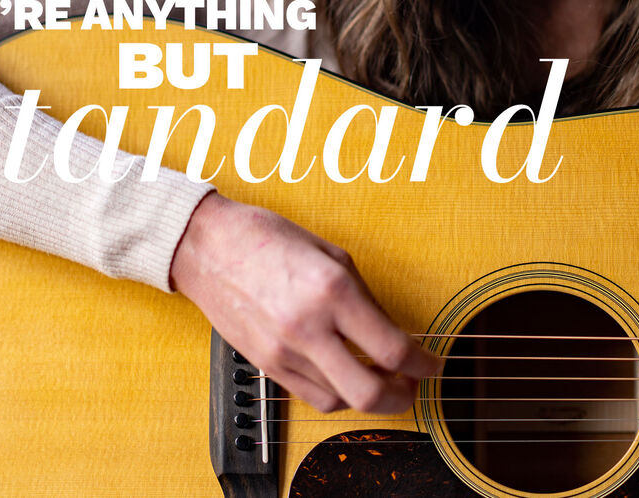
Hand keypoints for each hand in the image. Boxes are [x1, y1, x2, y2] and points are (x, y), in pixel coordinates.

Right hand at [170, 192, 440, 412]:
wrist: (206, 246)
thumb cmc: (266, 239)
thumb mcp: (331, 253)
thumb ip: (363, 297)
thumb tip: (391, 332)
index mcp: (331, 290)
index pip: (392, 348)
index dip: (422, 364)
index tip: (432, 363)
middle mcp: (308, 326)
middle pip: (370, 392)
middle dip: (402, 397)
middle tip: (412, 385)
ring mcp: (284, 351)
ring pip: (341, 400)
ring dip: (368, 396)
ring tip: (379, 380)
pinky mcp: (265, 364)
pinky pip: (310, 396)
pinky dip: (336, 394)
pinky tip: (344, 377)